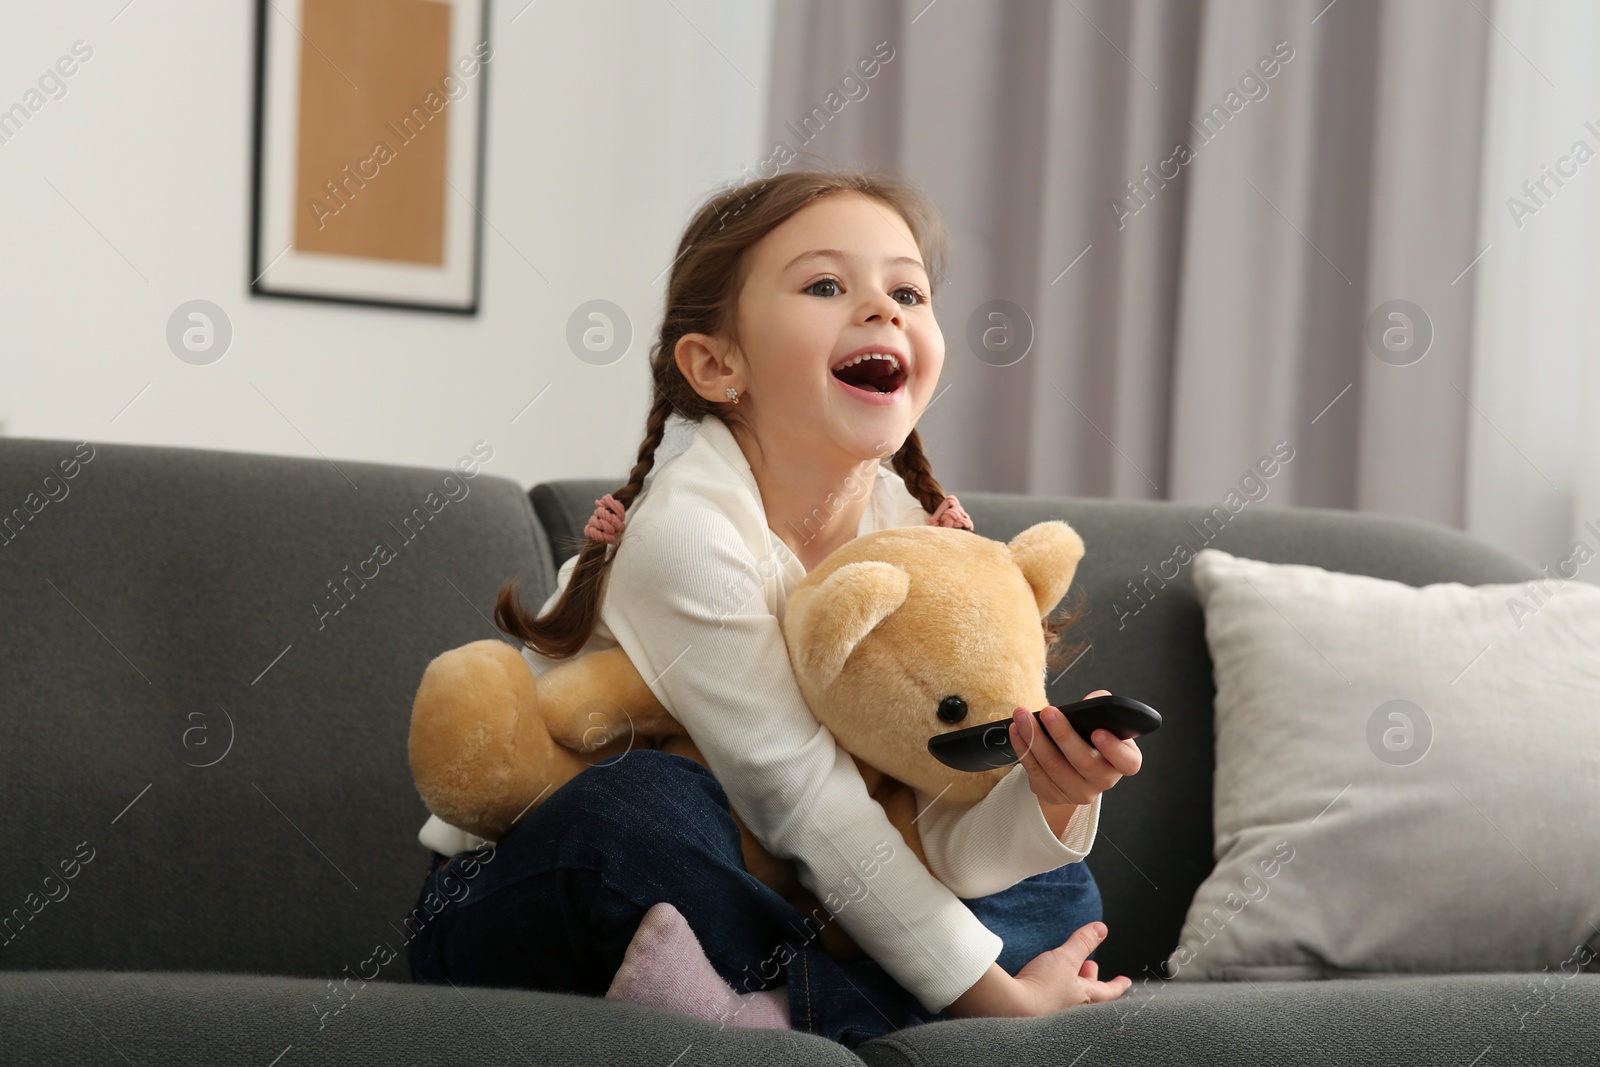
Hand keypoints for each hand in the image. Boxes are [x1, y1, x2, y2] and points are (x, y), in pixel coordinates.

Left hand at [1010, 690, 1142, 808]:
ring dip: (1035, 738)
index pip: (1127, 762)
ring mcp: (1079, 792)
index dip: (1113, 749)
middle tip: (1047, 712)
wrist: (1074, 766)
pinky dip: (1023, 749)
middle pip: (1084, 762)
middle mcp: (1104, 780)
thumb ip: (1101, 707)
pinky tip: (1015, 731)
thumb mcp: (1103, 723)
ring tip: (1022, 716)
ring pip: (1054, 767)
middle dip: (1063, 734)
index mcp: (1123, 761)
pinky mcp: (1054, 795)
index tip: (1097, 731)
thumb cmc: (1091, 738)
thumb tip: (1092, 699)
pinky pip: (1035, 772)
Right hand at [1012, 921, 1131, 1012]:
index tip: (1126, 981)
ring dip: (1070, 982)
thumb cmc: (1043, 986)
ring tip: (1067, 971)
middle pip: (1087, 993)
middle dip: (1090, 979)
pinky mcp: (1035, 1010)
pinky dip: (1053, 987)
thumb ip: (1082, 942)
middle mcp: (1071, 1007)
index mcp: (1083, 997)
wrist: (1011, 1007)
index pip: (1107, 991)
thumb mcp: (1066, 958)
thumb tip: (1101, 928)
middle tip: (1090, 967)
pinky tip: (1045, 981)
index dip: (1117, 984)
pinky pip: (1051, 997)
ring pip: (1068, 996)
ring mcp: (1053, 1011)